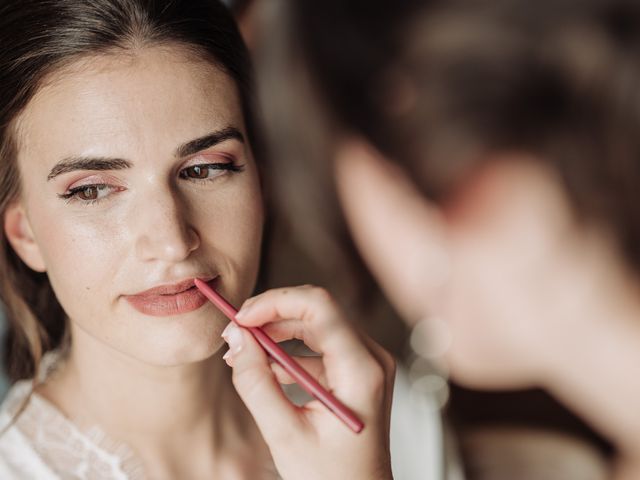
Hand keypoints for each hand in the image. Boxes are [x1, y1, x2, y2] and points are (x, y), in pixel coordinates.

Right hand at [221, 285, 395, 479]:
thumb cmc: (330, 478)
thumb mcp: (284, 434)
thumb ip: (256, 383)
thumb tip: (237, 338)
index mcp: (361, 371)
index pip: (320, 307)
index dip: (275, 302)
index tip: (241, 317)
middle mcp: (371, 358)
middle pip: (318, 311)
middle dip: (272, 316)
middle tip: (235, 334)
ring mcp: (367, 363)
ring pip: (317, 324)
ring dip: (277, 332)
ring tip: (242, 352)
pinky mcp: (357, 371)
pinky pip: (320, 345)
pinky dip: (290, 351)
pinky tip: (265, 369)